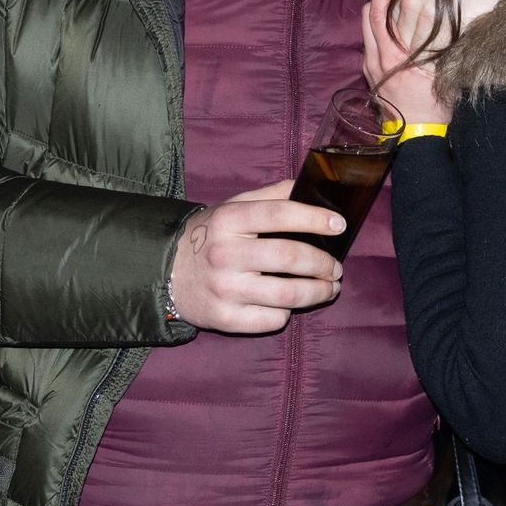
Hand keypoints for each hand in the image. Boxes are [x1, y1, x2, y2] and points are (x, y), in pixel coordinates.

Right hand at [168, 180, 344, 333]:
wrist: (166, 274)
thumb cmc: (210, 237)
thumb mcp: (232, 207)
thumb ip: (271, 196)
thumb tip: (309, 186)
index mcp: (228, 220)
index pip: (279, 214)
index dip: (315, 218)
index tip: (339, 225)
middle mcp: (225, 254)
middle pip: (289, 257)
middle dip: (323, 263)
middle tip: (336, 267)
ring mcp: (224, 289)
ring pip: (288, 294)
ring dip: (319, 292)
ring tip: (330, 288)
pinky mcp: (224, 319)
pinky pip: (272, 319)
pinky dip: (287, 312)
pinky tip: (288, 305)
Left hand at [363, 0, 450, 124]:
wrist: (417, 138)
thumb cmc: (434, 109)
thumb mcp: (440, 77)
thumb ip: (438, 50)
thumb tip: (447, 20)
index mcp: (392, 58)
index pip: (379, 15)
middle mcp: (375, 60)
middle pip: (367, 15)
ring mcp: (370, 68)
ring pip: (367, 29)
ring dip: (379, 10)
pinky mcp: (371, 74)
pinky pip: (372, 43)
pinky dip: (380, 28)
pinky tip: (397, 24)